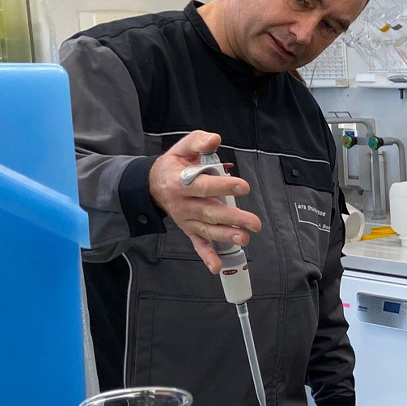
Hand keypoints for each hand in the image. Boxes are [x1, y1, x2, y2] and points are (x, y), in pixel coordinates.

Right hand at [148, 131, 261, 272]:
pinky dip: (207, 256)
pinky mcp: (188, 229)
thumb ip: (198, 142)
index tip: (244, 186)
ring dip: (226, 236)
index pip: (203, 186)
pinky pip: (197, 244)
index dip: (223, 186)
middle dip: (233, 218)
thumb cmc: (173, 166)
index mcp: (180, 183)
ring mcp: (186, 219)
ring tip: (244, 239)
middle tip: (254, 222)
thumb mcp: (182, 148)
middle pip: (210, 212)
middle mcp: (183, 204)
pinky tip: (217, 266)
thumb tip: (214, 139)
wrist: (152, 185)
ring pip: (207, 230)